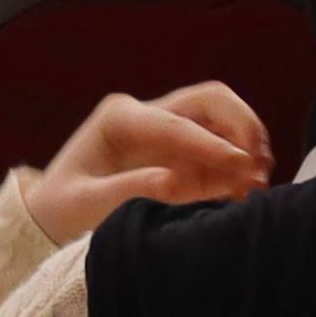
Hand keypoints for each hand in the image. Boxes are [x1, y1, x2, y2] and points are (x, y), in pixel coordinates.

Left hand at [19, 82, 274, 243]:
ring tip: (260, 178)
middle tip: (259, 162)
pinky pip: (221, 150)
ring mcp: (168, 135)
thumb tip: (175, 182)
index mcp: (119, 118)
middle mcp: (147, 117)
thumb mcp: (84, 203)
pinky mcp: (183, 157)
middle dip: (240, 124)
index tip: (240, 164)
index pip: (174, 123)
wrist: (54, 215)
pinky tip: (250, 189)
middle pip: (208, 101)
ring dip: (247, 142)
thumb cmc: (62, 207)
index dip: (210, 143)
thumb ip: (129, 190)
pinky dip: (241, 164)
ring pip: (222, 119)